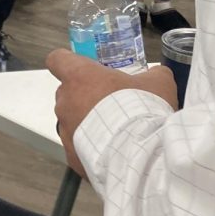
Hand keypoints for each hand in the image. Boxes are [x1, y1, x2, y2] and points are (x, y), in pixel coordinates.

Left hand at [48, 49, 177, 175]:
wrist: (140, 154)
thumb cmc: (142, 111)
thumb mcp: (158, 83)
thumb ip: (152, 75)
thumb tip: (157, 75)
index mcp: (80, 76)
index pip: (57, 59)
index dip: (66, 61)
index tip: (81, 68)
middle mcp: (66, 101)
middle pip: (67, 92)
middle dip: (85, 95)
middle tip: (110, 101)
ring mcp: (65, 130)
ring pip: (71, 120)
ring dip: (87, 122)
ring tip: (114, 131)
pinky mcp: (71, 155)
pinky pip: (77, 146)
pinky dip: (91, 147)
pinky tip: (112, 151)